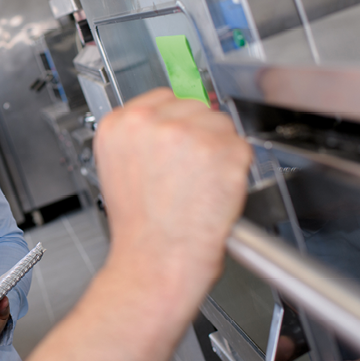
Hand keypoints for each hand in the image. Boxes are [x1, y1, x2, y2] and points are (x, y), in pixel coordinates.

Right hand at [93, 88, 250, 304]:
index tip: (180, 140)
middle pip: (196, 107)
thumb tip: (170, 122)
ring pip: (222, 125)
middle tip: (191, 172)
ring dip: (220, 152)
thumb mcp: (117, 168)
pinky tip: (216, 192)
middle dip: (200, 136)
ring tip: (201, 185)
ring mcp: (189, 135)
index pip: (163, 97)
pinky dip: (237, 171)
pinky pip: (242, 149)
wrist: (156, 263)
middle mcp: (151, 122)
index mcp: (120, 124)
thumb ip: (141, 137)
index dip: (177, 122)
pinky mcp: (223, 151)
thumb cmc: (140, 228)